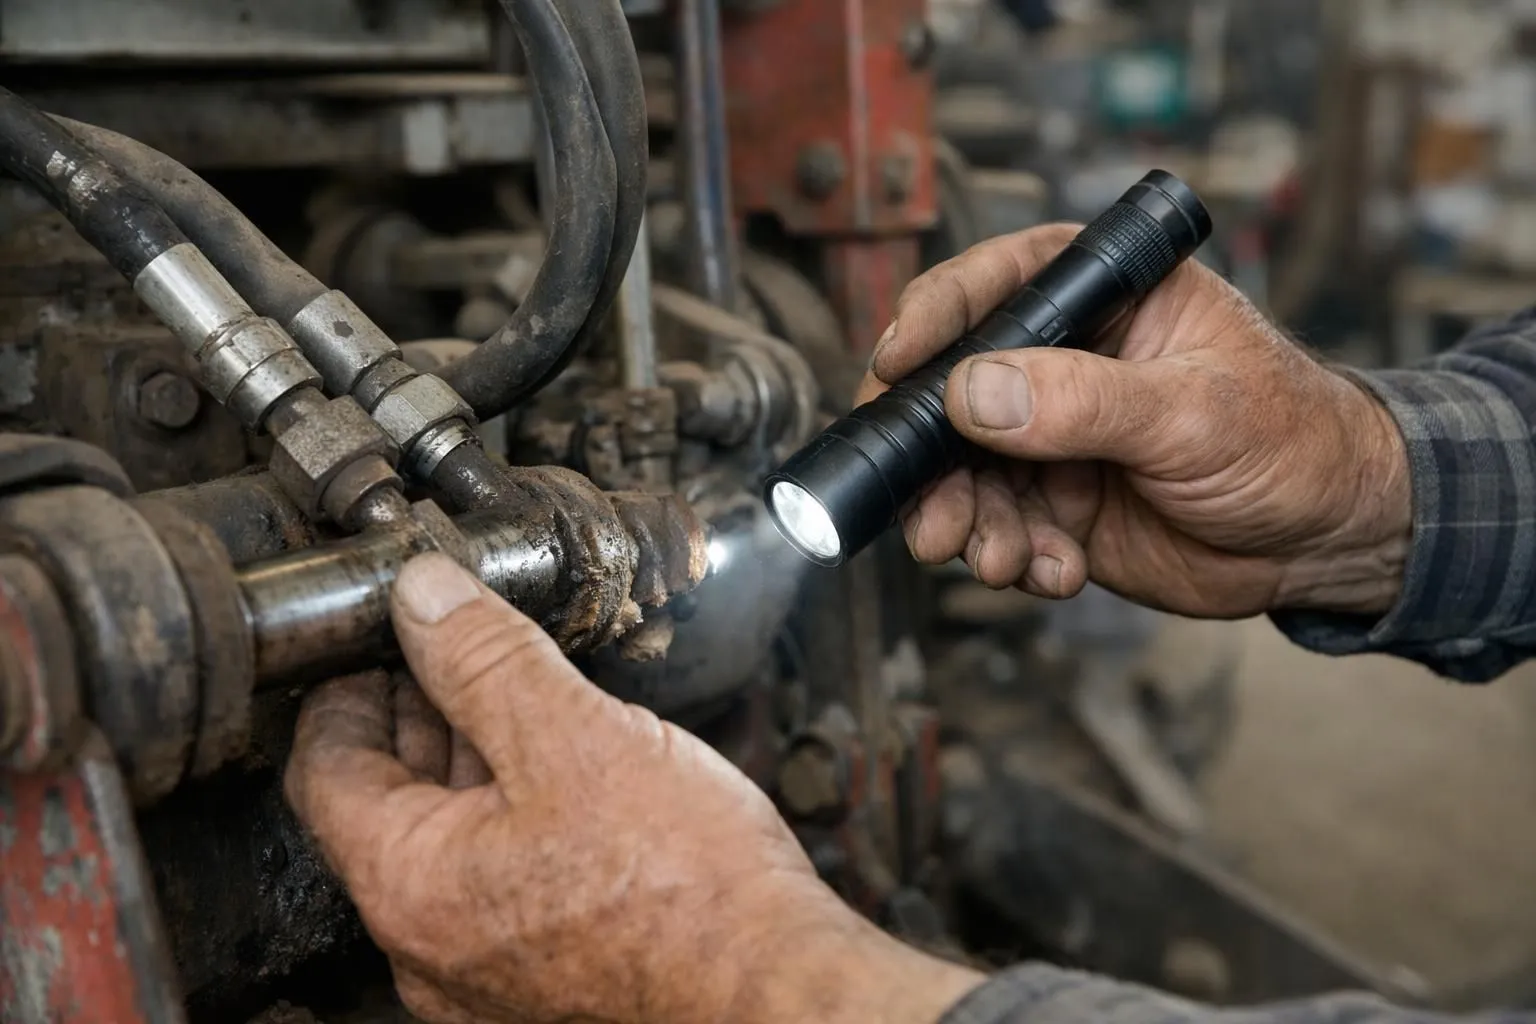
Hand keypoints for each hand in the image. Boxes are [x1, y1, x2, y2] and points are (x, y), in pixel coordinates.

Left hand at [285, 553, 981, 1023]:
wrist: (776, 985)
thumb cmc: (687, 888)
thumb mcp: (575, 736)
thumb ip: (485, 660)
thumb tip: (423, 598)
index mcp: (410, 884)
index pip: (323, 767)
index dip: (346, 684)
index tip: (381, 636)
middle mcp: (429, 943)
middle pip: (384, 804)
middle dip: (415, 712)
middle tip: (454, 645)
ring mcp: (483, 970)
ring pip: (447, 840)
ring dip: (468, 759)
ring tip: (517, 692)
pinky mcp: (541, 976)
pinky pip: (497, 878)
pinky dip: (511, 811)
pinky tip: (564, 767)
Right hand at [859, 225, 1411, 618]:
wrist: (1328, 537)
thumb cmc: (1290, 438)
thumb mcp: (1192, 412)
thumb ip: (1084, 401)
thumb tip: (975, 391)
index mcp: (1098, 296)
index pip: (989, 286)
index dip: (929, 323)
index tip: (893, 369)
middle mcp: (1058, 360)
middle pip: (950, 393)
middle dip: (931, 461)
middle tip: (934, 518)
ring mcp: (1049, 436)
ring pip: (962, 473)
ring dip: (968, 523)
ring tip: (1001, 559)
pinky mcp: (1053, 503)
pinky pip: (999, 529)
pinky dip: (1014, 558)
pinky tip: (1058, 571)